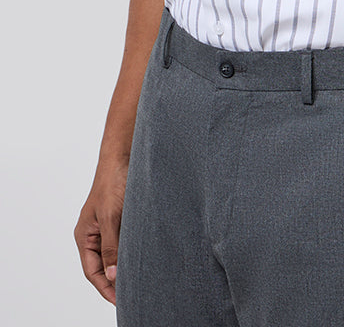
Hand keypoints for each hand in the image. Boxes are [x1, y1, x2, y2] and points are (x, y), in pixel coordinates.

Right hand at [73, 160, 128, 305]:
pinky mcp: (124, 217)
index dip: (105, 288)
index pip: (92, 271)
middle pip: (103, 266)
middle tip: (133, 295)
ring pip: (117, 253)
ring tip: (141, 280)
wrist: (125, 153)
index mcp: (85, 235)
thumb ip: (111, 246)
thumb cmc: (113, 180)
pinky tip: (146, 256)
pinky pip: (127, 240)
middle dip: (116, 282)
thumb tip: (112, 276)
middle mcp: (96, 232)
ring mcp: (110, 225)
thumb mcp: (111, 216)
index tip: (121, 301)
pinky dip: (134, 250)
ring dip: (126, 266)